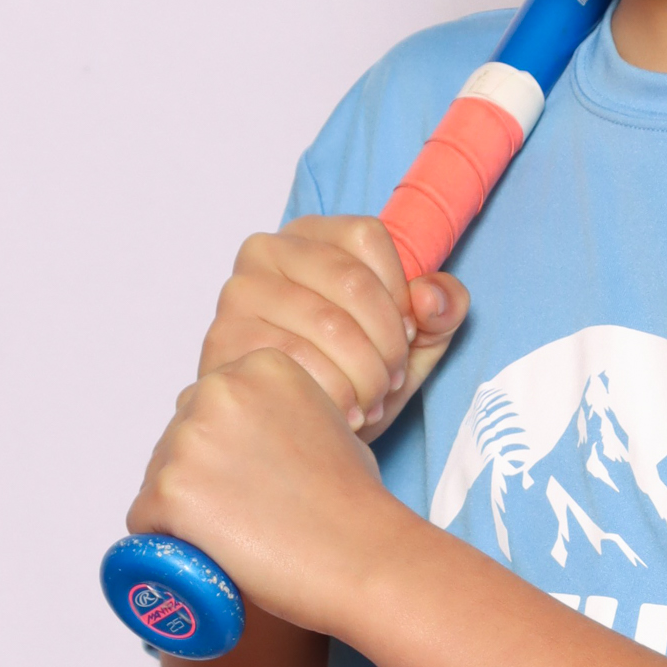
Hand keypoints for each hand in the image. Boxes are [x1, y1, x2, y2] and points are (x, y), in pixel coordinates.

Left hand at [128, 346, 407, 634]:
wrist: (362, 555)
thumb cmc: (352, 503)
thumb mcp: (326, 421)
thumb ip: (281, 411)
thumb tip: (246, 436)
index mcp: (258, 366)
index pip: (208, 408)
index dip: (225, 452)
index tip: (255, 480)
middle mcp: (218, 390)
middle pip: (177, 440)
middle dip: (199, 477)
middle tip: (247, 513)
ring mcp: (191, 439)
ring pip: (158, 480)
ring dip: (185, 511)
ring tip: (241, 534)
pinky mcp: (170, 490)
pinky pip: (144, 522)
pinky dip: (169, 542)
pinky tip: (214, 550)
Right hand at [199, 215, 467, 437]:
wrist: (294, 431)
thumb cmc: (351, 374)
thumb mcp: (412, 341)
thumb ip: (441, 309)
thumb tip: (430, 296)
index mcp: (313, 234)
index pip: (369, 237)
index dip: (399, 294)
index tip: (405, 336)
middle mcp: (267, 250)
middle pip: (352, 283)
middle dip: (387, 344)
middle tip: (392, 381)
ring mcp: (240, 293)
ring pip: (328, 325)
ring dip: (365, 376)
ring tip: (371, 401)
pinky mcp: (224, 339)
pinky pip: (295, 362)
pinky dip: (335, 396)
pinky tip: (343, 414)